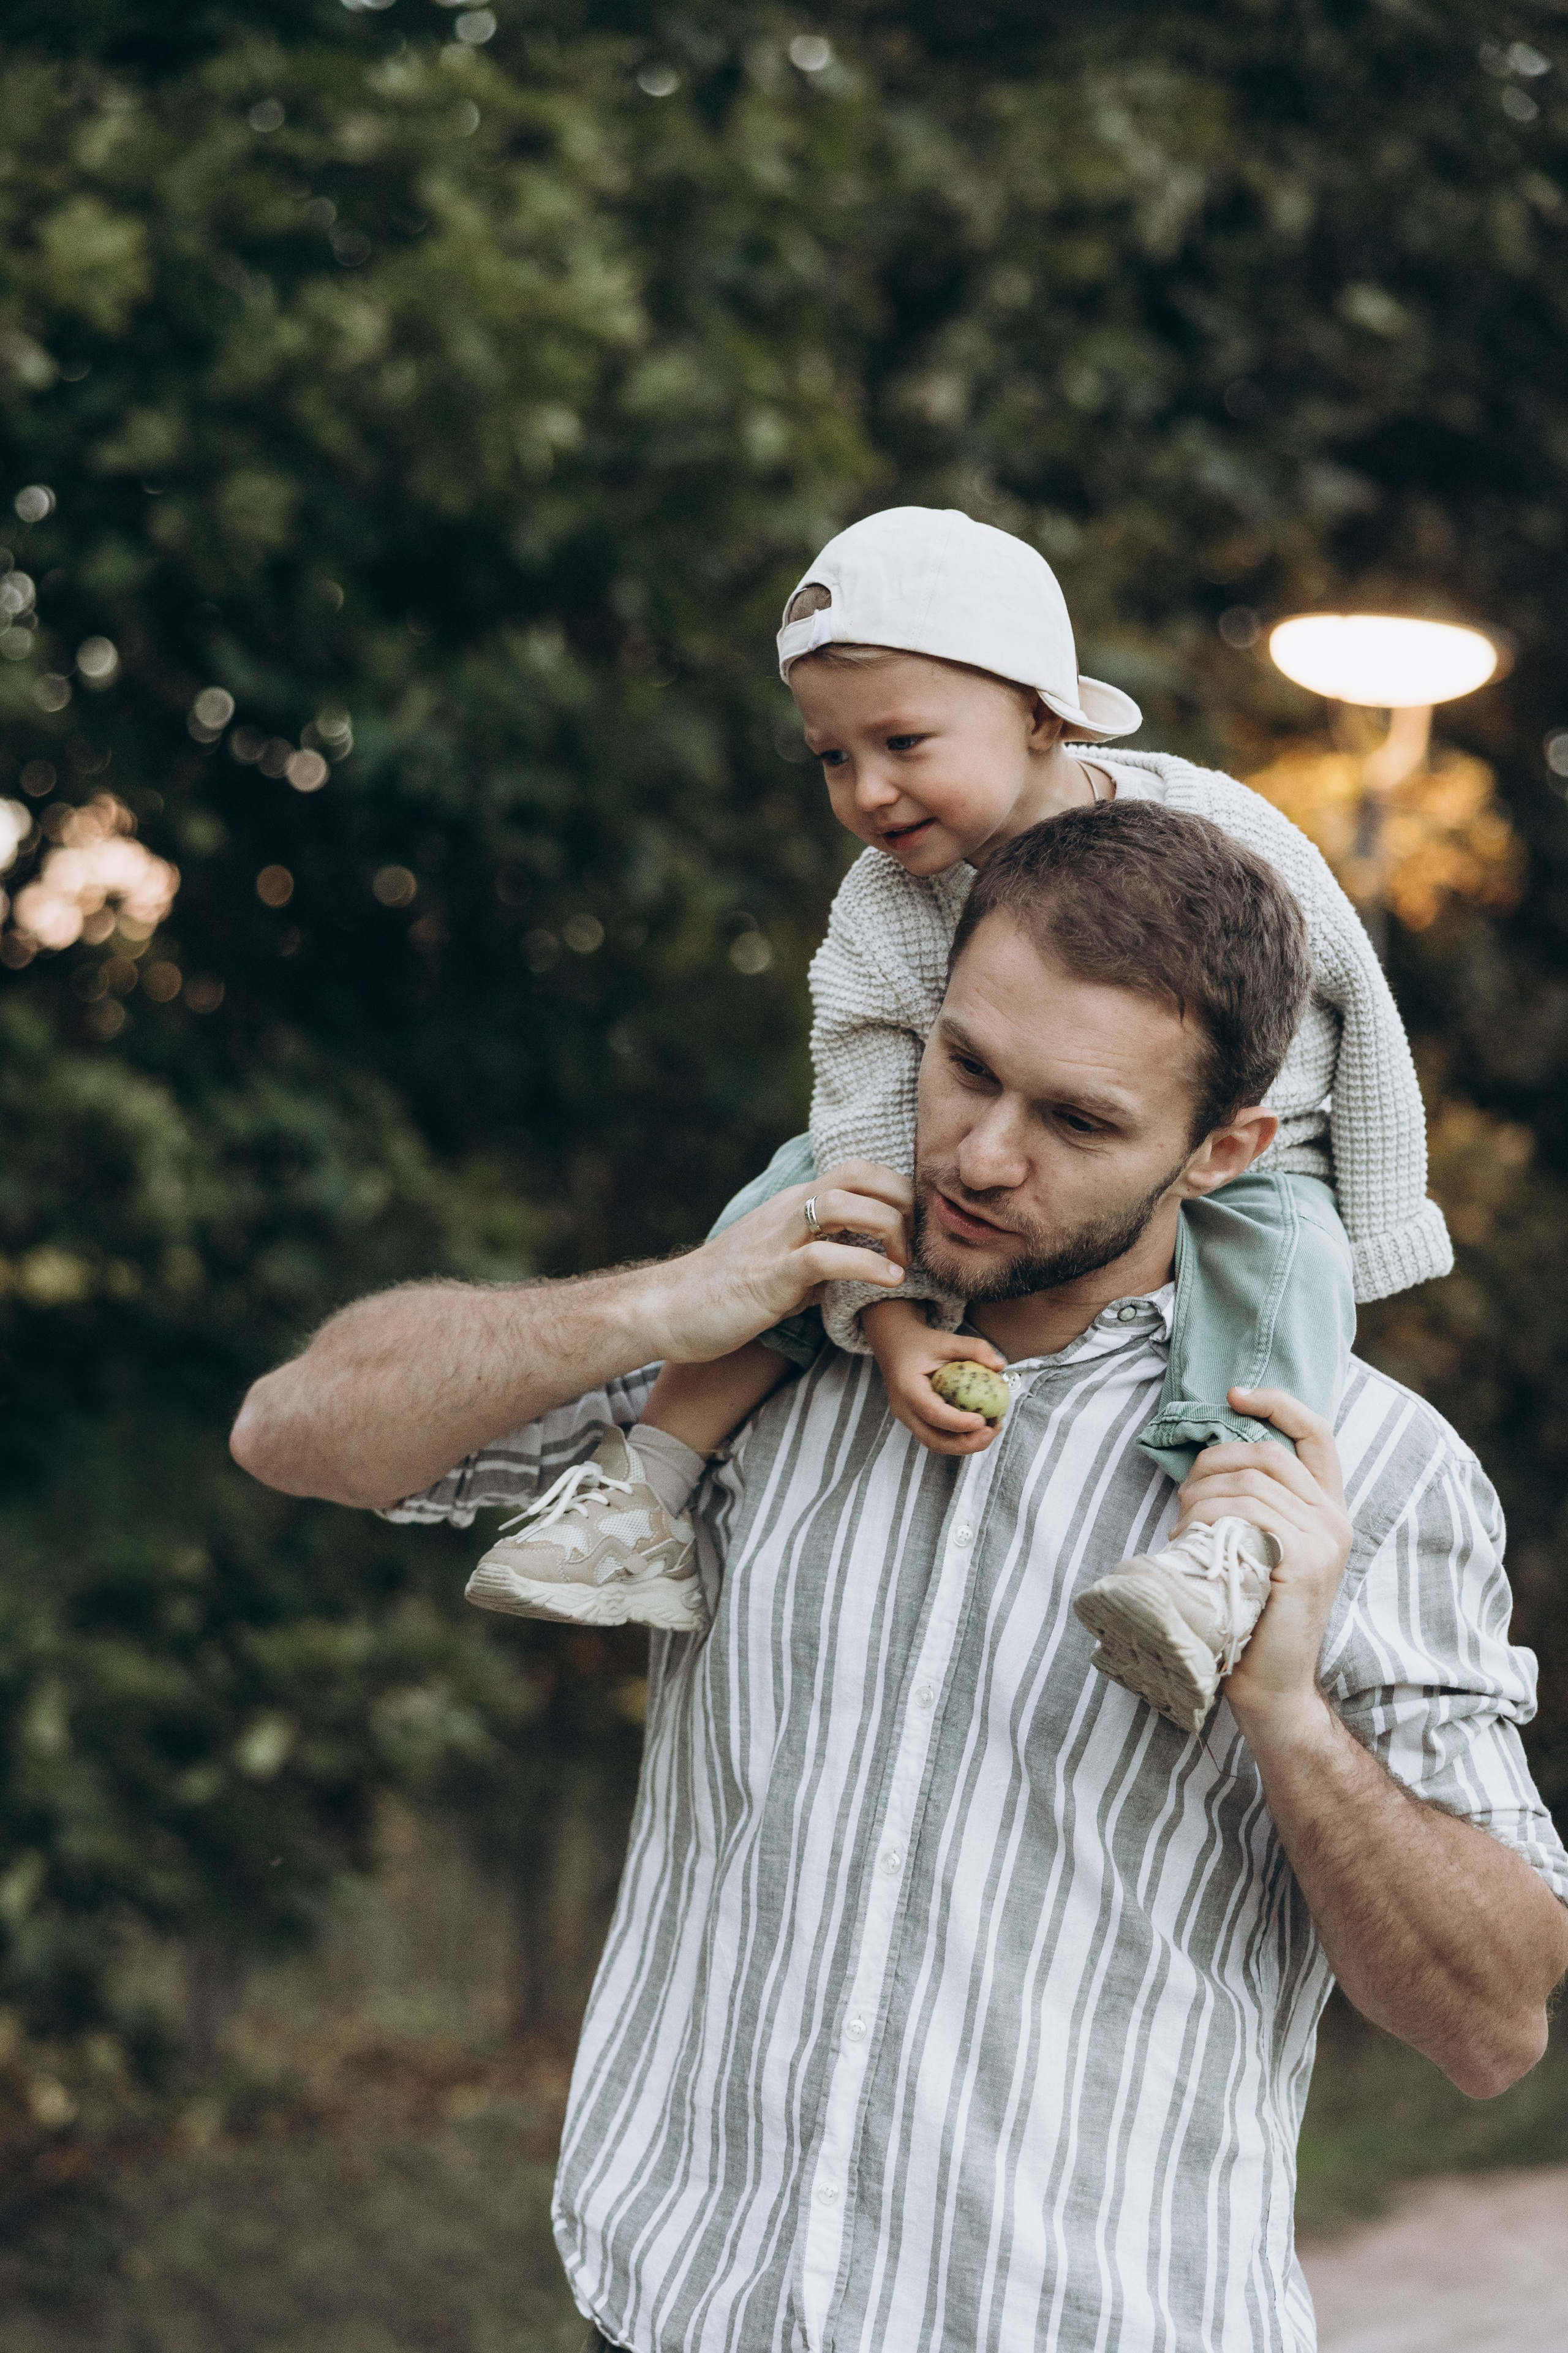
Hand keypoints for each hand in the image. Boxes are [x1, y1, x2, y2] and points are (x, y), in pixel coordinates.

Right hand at [653, 1161, 913, 1364]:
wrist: (666, 1309)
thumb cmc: (723, 1293)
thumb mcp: (782, 1269)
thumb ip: (820, 1263)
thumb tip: (858, 1272)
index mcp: (793, 1206)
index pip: (858, 1171)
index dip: (897, 1191)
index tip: (914, 1230)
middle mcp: (788, 1211)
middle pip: (860, 1173)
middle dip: (901, 1200)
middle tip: (914, 1243)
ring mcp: (778, 1239)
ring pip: (844, 1202)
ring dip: (888, 1227)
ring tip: (902, 1262)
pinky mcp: (771, 1274)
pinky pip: (825, 1256)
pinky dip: (865, 1264)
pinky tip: (888, 1281)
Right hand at [863, 1301, 1007, 1456]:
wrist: (896, 1348)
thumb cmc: (920, 1344)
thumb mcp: (946, 1341)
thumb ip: (973, 1349)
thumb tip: (1000, 1364)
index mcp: (908, 1388)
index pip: (932, 1413)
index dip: (958, 1422)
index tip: (983, 1421)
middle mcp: (905, 1410)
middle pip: (934, 1440)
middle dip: (967, 1443)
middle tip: (992, 1430)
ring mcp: (909, 1420)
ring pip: (937, 1444)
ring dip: (966, 1444)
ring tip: (991, 1429)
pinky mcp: (917, 1423)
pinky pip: (938, 1437)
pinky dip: (960, 1438)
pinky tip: (980, 1426)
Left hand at [1174, 1386, 1353, 1728]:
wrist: (1270, 1687)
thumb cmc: (1251, 1615)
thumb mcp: (1259, 1548)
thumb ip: (1254, 1504)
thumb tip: (1207, 1459)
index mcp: (1327, 1510)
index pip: (1315, 1434)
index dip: (1277, 1403)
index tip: (1234, 1394)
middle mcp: (1334, 1520)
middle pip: (1264, 1455)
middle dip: (1211, 1466)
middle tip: (1184, 1503)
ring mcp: (1324, 1540)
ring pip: (1247, 1485)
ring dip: (1200, 1501)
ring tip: (1183, 1533)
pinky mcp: (1305, 1562)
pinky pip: (1248, 1515)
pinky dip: (1211, 1521)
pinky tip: (1193, 1544)